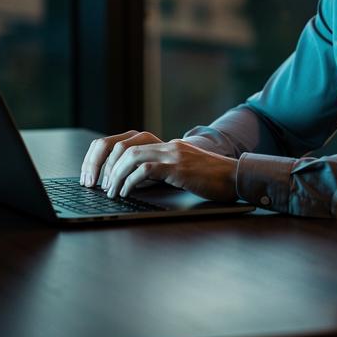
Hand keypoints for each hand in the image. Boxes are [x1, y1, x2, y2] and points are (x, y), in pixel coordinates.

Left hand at [80, 130, 237, 202]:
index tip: (102, 176)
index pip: (129, 144)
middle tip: (100, 185)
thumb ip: (166, 171)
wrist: (236, 178)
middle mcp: (168, 146)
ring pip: (132, 157)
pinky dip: (131, 182)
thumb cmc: (212, 180)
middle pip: (125, 148)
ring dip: (116, 175)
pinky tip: (125, 193)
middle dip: (107, 167)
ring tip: (110, 192)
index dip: (111, 159)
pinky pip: (146, 169)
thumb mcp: (184, 172)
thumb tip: (139, 182)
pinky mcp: (178, 167)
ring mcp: (173, 155)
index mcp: (168, 146)